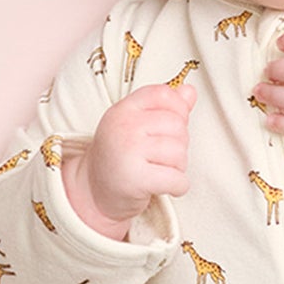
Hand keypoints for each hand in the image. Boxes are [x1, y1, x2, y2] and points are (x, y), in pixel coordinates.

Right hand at [66, 80, 196, 236]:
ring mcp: (129, 151)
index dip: (178, 110)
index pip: (164, 94)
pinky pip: (177, 179)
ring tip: (161, 171)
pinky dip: (179, 187)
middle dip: (179, 145)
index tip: (169, 129)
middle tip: (162, 158)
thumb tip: (190, 91)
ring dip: (178, 167)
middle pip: (177, 125)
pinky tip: (166, 187)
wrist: (93, 192)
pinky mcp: (136, 178)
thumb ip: (164, 108)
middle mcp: (124, 126)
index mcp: (124, 109)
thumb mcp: (136, 126)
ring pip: (179, 153)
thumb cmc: (119, 158)